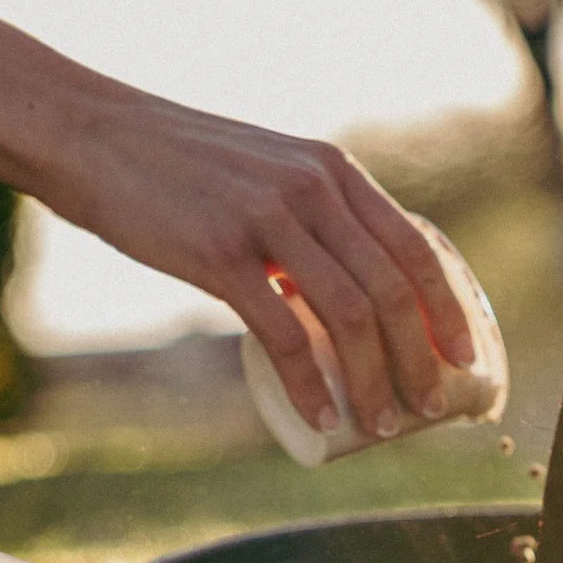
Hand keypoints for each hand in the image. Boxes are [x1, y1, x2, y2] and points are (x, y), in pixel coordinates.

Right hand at [46, 92, 480, 439]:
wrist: (96, 137)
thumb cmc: (181, 167)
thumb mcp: (267, 170)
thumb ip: (311, 213)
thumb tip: (345, 284)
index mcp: (332, 170)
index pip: (414, 248)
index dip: (449, 311)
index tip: (466, 359)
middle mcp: (311, 189)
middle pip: (392, 290)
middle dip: (421, 360)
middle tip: (430, 409)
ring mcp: (266, 219)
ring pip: (349, 316)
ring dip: (374, 382)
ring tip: (380, 425)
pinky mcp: (218, 253)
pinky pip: (284, 334)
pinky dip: (311, 385)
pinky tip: (321, 419)